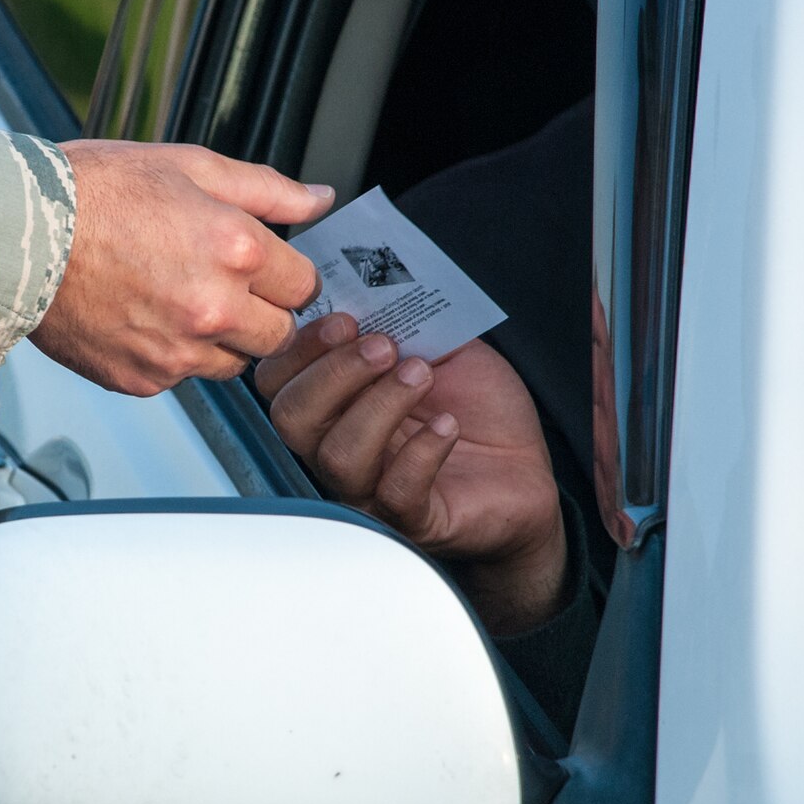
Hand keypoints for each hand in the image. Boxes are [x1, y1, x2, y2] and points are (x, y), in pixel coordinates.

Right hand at [30, 142, 331, 394]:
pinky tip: (140, 315)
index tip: (260, 265)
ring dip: (219, 337)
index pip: (304, 285)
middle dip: (260, 311)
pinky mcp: (142, 380)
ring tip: (172, 295)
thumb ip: (267, 189)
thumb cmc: (96, 190)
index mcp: (236, 250)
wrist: (15, 235)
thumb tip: (321, 199)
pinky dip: (171, 354)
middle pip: (279, 334)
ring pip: (232, 362)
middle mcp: (215, 310)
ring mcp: (178, 352)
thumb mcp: (188, 165)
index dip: (285, 272)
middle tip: (218, 281)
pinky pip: (181, 376)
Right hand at [256, 316, 570, 634]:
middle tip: (384, 345)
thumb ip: (405, 320)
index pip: (277, 381)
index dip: (300, 347)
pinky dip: (422, 452)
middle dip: (333, 373)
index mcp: (336, 403)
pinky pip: (397, 492)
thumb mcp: (441, 346)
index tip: (345, 317)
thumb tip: (376, 284)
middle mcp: (341, 447)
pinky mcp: (416, 519)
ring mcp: (373, 488)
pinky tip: (448, 425)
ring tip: (421, 374)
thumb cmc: (478, 412)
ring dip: (379, 405)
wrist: (526, 474)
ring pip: (338, 456)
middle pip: (292, 418)